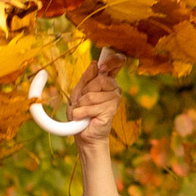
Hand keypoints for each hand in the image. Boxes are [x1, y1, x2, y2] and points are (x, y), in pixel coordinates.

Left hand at [69, 51, 122, 193]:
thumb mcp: (78, 93)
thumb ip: (86, 78)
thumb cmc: (81, 114)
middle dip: (84, 92)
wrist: (83, 135)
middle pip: (98, 79)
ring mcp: (114, 99)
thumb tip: (95, 64)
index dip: (112, 60)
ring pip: (92, 94)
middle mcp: (114, 88)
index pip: (117, 62)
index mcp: (106, 81)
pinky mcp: (111, 109)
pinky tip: (85, 118)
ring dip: (81, 105)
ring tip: (83, 112)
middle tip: (82, 103)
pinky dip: (82, 112)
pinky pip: (91, 105)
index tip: (101, 67)